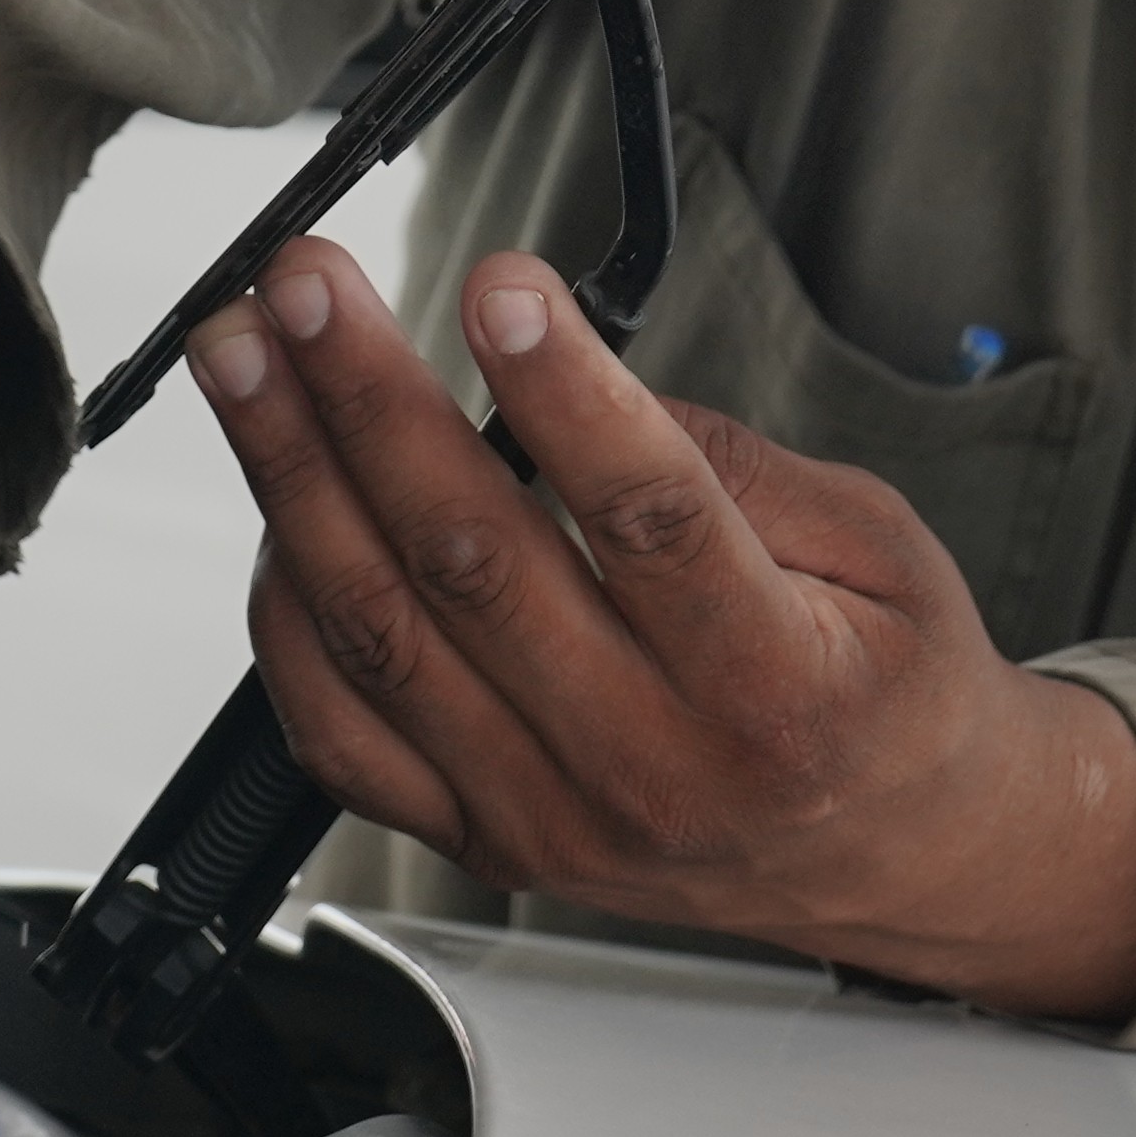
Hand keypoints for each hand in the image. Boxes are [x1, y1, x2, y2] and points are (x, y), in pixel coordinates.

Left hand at [190, 236, 1135, 1022]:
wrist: (893, 856)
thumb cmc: (884, 686)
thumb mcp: (884, 547)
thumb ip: (742, 466)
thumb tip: (580, 384)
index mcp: (779, 685)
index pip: (649, 521)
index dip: (564, 396)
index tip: (500, 286)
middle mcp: (651, 764)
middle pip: (474, 565)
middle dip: (368, 398)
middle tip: (307, 281)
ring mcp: (548, 813)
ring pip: (380, 634)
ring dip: (290, 476)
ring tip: (242, 355)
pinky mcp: (481, 838)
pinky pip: (339, 731)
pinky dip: (285, 612)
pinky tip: (273, 504)